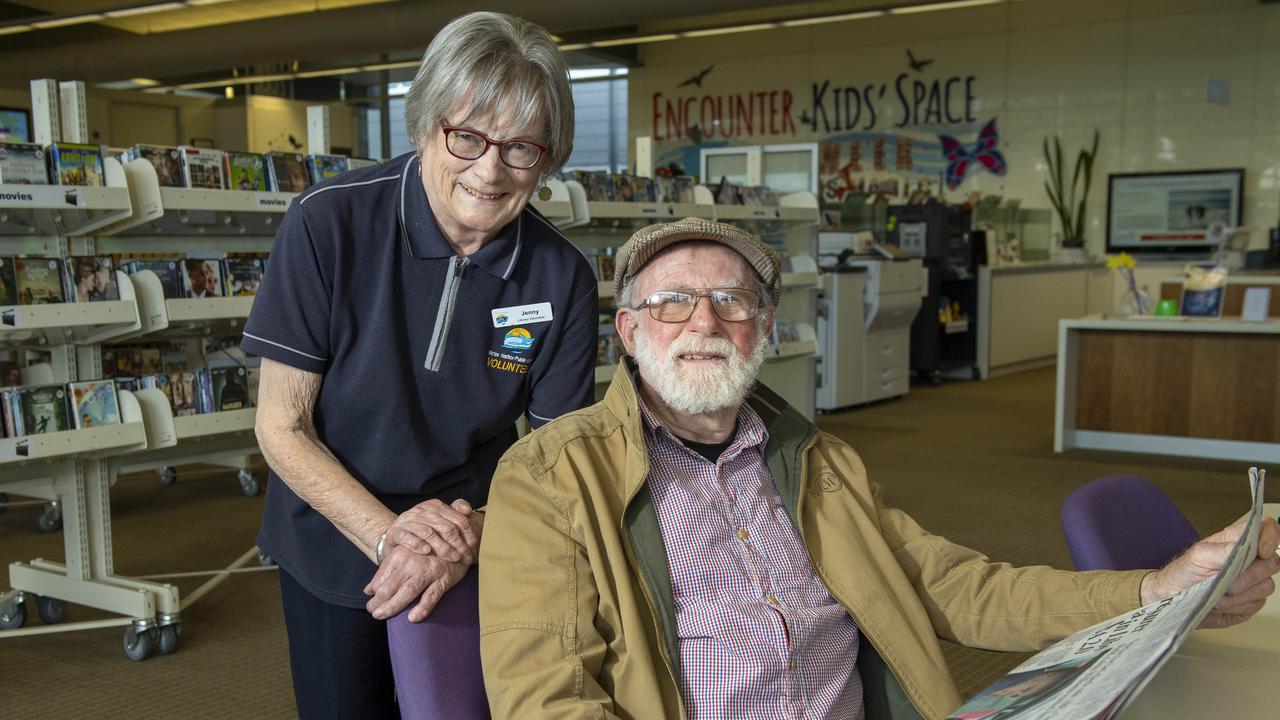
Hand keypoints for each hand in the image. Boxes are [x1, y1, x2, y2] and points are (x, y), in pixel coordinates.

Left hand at [363, 543, 468, 621]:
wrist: (456, 542)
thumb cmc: (426, 552)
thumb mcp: (404, 556)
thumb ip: (387, 572)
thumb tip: (368, 590)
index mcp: (400, 555)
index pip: (380, 579)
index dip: (373, 593)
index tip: (371, 602)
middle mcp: (412, 562)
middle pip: (389, 587)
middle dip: (378, 603)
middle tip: (374, 613)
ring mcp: (428, 571)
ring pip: (407, 592)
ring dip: (392, 607)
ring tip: (381, 615)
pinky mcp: (443, 579)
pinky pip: (432, 596)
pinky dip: (423, 608)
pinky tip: (413, 618)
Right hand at [384, 498, 480, 563]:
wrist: (395, 535)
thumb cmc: (422, 530)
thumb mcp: (439, 520)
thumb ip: (455, 514)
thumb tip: (467, 510)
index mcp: (436, 506)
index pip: (458, 519)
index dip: (468, 534)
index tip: (473, 547)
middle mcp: (422, 511)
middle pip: (445, 527)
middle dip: (457, 544)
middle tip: (464, 557)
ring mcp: (408, 521)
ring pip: (428, 532)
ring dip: (442, 547)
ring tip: (451, 558)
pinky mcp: (395, 532)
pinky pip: (406, 537)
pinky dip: (417, 544)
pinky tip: (426, 551)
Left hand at [1140, 516, 1279, 627]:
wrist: (1174, 600)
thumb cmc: (1183, 573)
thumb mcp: (1197, 556)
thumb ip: (1221, 550)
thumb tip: (1240, 546)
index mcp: (1236, 541)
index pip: (1266, 529)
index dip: (1271, 538)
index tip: (1262, 552)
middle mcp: (1249, 560)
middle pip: (1272, 563)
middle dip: (1249, 575)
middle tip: (1227, 581)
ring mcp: (1253, 581)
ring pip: (1266, 586)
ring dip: (1239, 594)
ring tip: (1217, 593)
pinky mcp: (1251, 601)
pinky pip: (1257, 604)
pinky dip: (1237, 606)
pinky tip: (1221, 603)